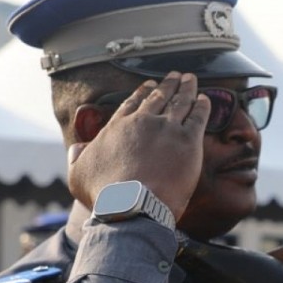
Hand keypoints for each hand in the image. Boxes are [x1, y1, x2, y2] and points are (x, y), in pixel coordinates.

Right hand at [65, 72, 210, 216]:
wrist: (131, 206)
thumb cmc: (104, 195)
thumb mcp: (79, 174)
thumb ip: (78, 158)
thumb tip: (76, 149)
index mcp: (118, 127)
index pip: (133, 103)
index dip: (143, 92)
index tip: (150, 85)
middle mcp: (143, 122)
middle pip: (159, 97)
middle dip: (167, 85)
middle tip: (175, 76)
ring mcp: (167, 129)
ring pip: (180, 102)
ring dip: (186, 88)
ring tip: (190, 79)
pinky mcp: (188, 141)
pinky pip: (198, 117)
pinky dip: (202, 106)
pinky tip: (205, 100)